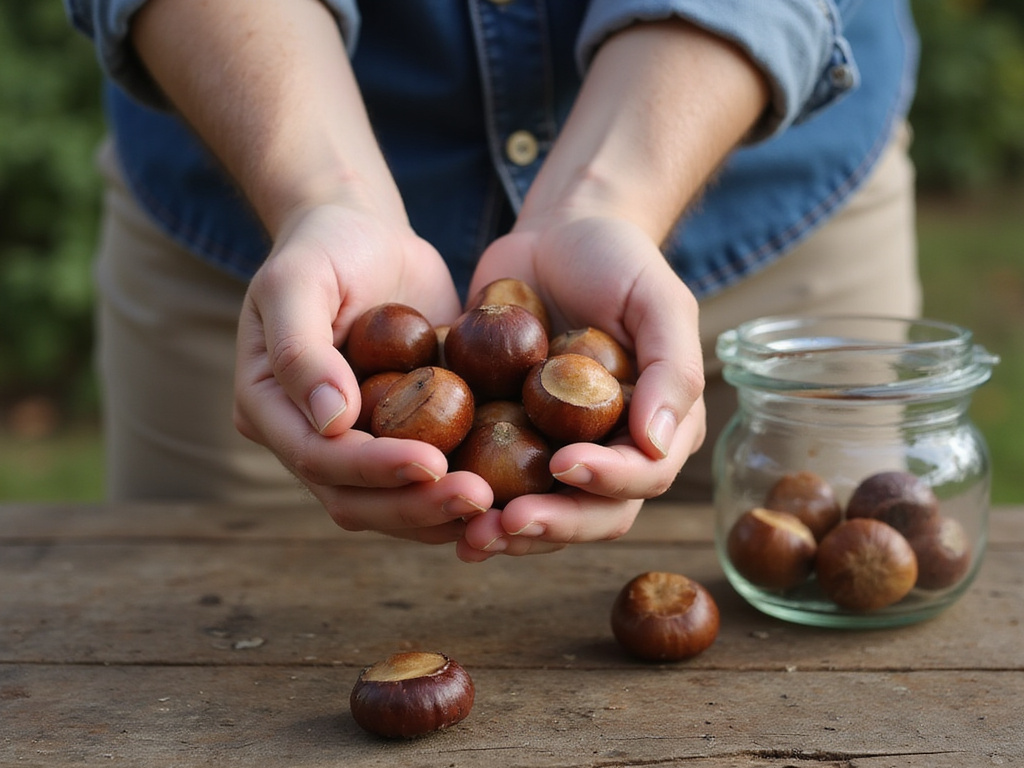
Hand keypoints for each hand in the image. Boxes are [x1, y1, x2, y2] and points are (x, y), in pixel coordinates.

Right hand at [234, 202, 494, 542]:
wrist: (364, 235)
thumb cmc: (323, 247)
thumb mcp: (297, 280)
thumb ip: (301, 348)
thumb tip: (331, 420)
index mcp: (269, 409)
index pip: (318, 458)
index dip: (374, 468)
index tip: (433, 462)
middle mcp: (309, 440)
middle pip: (357, 499)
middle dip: (417, 505)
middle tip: (479, 499)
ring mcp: (357, 445)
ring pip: (395, 504)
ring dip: (443, 513)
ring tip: (500, 508)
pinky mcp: (403, 437)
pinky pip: (430, 480)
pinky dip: (463, 491)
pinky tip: (511, 493)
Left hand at [455, 215, 705, 560]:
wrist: (556, 235)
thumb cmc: (618, 261)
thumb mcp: (658, 301)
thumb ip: (672, 368)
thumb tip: (659, 443)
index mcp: (654, 428)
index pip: (642, 475)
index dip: (608, 480)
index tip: (565, 465)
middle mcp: (608, 452)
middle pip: (589, 513)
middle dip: (550, 525)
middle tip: (505, 524)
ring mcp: (554, 450)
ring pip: (539, 512)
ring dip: (506, 532)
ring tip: (468, 538)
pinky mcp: (506, 439)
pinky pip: (489, 482)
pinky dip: (465, 499)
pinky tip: (430, 505)